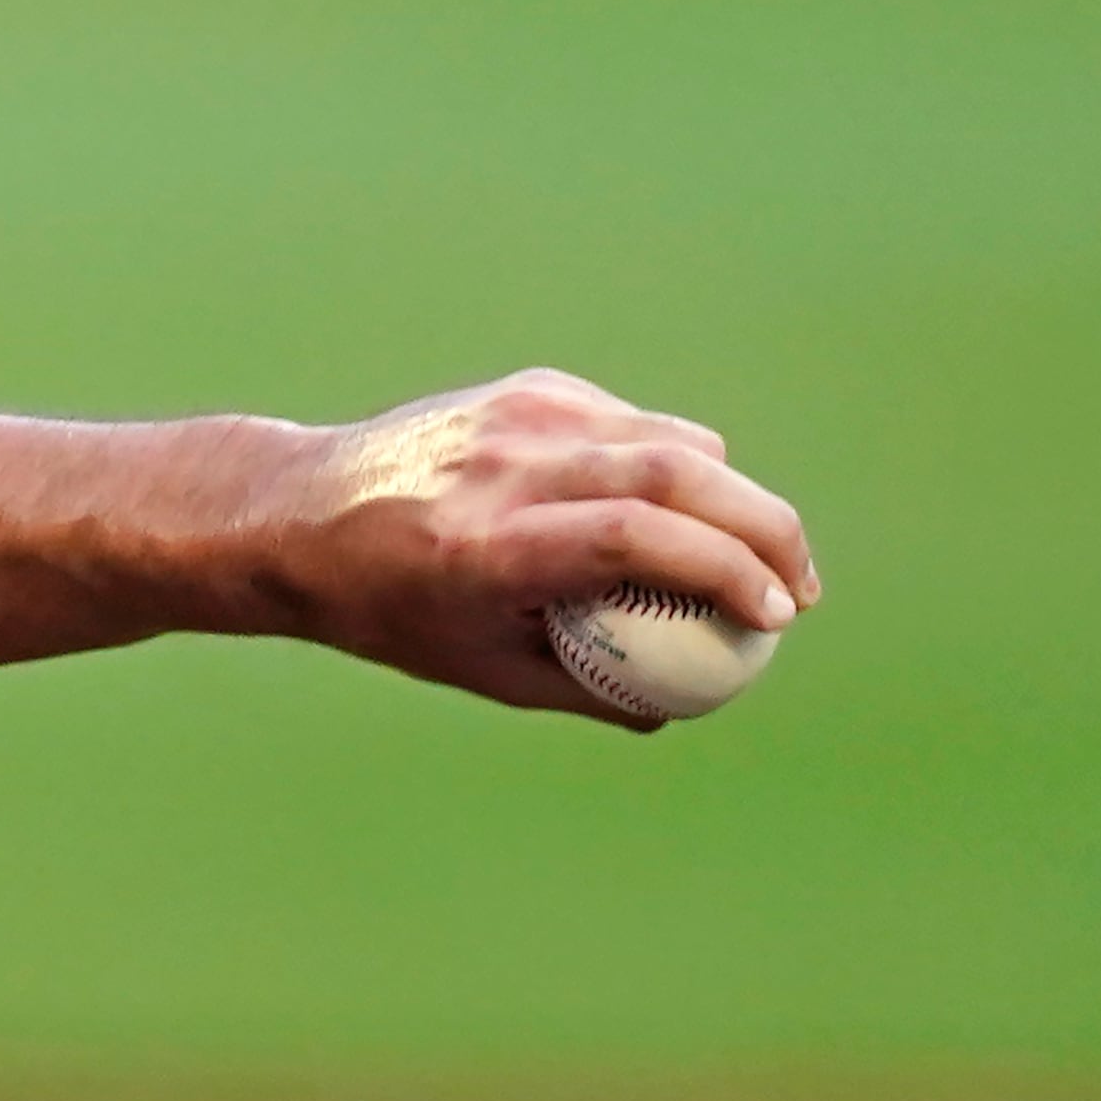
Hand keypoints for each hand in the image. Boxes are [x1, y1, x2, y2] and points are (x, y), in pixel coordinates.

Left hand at [257, 368, 820, 726]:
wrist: (299, 514)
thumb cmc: (389, 609)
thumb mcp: (477, 669)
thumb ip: (583, 690)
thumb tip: (677, 710)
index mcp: (489, 546)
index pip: (635, 538)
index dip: (722, 571)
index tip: (773, 617)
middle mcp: (507, 470)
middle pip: (675, 474)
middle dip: (765, 529)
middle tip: (800, 587)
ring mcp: (517, 417)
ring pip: (665, 440)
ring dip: (734, 496)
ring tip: (764, 556)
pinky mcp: (525, 390)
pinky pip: (630, 424)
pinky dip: (676, 465)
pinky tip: (687, 512)